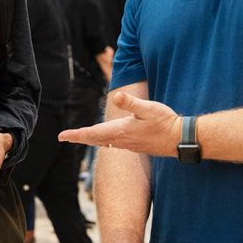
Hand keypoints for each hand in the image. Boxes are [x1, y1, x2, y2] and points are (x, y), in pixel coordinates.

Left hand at [58, 91, 179, 157]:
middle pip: (95, 140)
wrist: (181, 140)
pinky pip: (114, 144)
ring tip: (80, 136)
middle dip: (79, 137)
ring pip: (104, 143)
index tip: (61, 136)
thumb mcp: (149, 108)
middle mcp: (122, 140)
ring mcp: (129, 144)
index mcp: (121, 131)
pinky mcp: (136, 145)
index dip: (76, 134)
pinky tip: (105, 140)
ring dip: (91, 139)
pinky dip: (103, 141)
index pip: (93, 133)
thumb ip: (132, 103)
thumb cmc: (166, 123)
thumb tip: (116, 97)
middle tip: (64, 137)